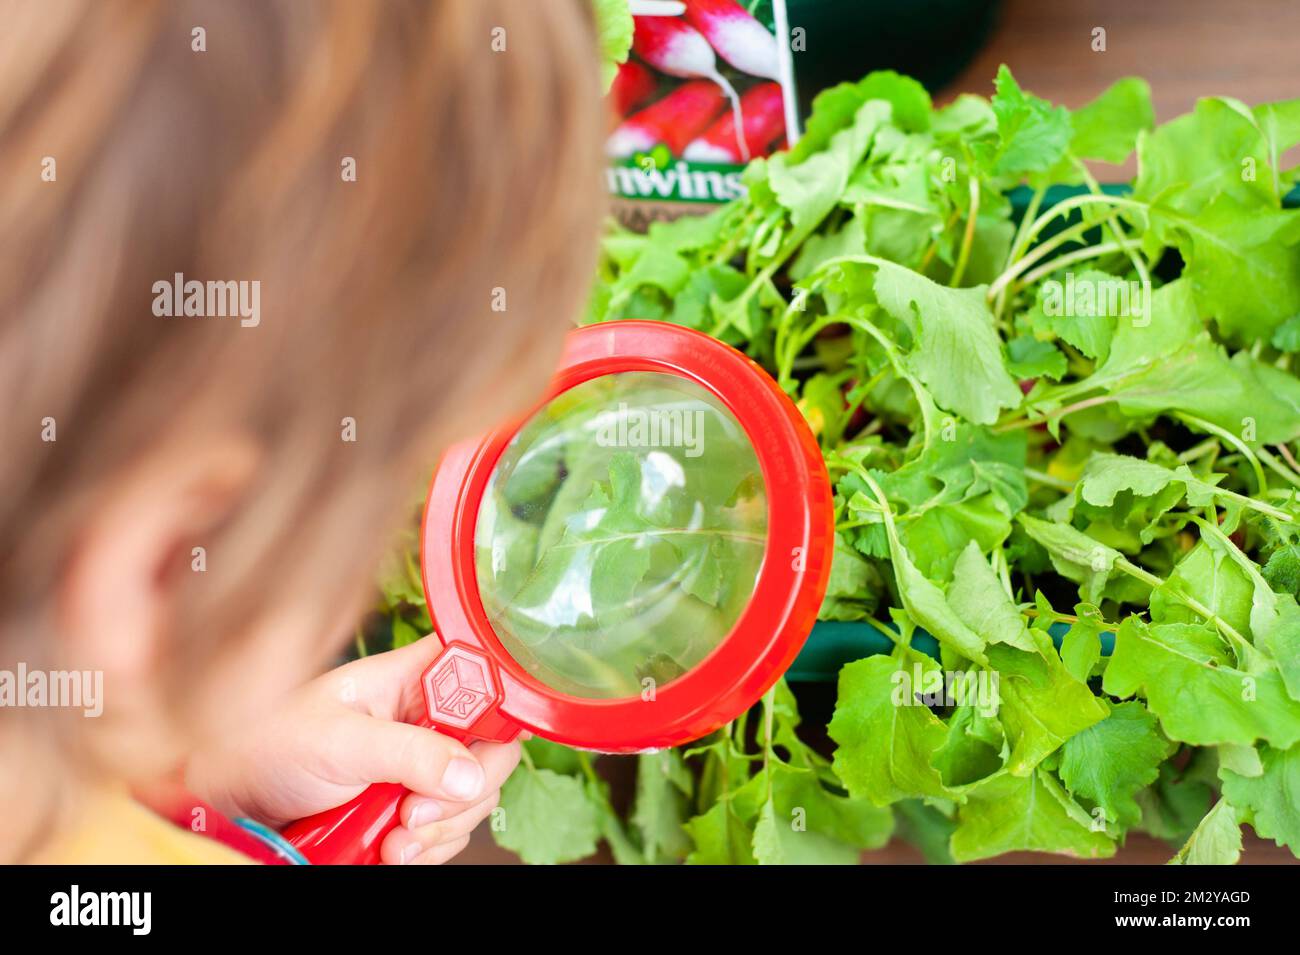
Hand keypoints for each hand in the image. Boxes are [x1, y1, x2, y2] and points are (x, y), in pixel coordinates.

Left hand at [185, 636, 519, 863]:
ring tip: (396, 839)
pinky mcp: (410, 804)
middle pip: (491, 748)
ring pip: (474, 796)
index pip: (487, 675)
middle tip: (417, 813)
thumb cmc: (267, 743)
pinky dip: (427, 848)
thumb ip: (410, 753)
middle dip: (464, 791)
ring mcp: (421, 763)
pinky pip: (447, 830)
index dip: (500, 707)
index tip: (477, 748)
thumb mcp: (340, 744)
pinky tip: (392, 849)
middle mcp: (425, 716)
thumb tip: (469, 774)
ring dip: (442, 828)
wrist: (230, 798)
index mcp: (414, 677)